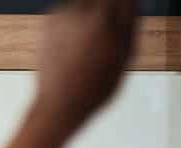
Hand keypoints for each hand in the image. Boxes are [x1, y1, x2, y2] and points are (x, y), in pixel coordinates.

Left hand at [36, 0, 136, 131]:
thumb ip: (131, 22)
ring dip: (91, 14)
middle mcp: (81, 12)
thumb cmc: (91, 88)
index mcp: (105, 19)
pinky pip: (68, 12)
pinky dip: (73, 22)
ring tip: (90, 43)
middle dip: (108, 10)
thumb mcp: (126, 56)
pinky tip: (75, 44)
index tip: (126, 11)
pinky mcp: (48, 22)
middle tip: (108, 30)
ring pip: (86, 2)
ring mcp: (62, 16)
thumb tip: (132, 3)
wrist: (59, 104)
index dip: (126, 6)